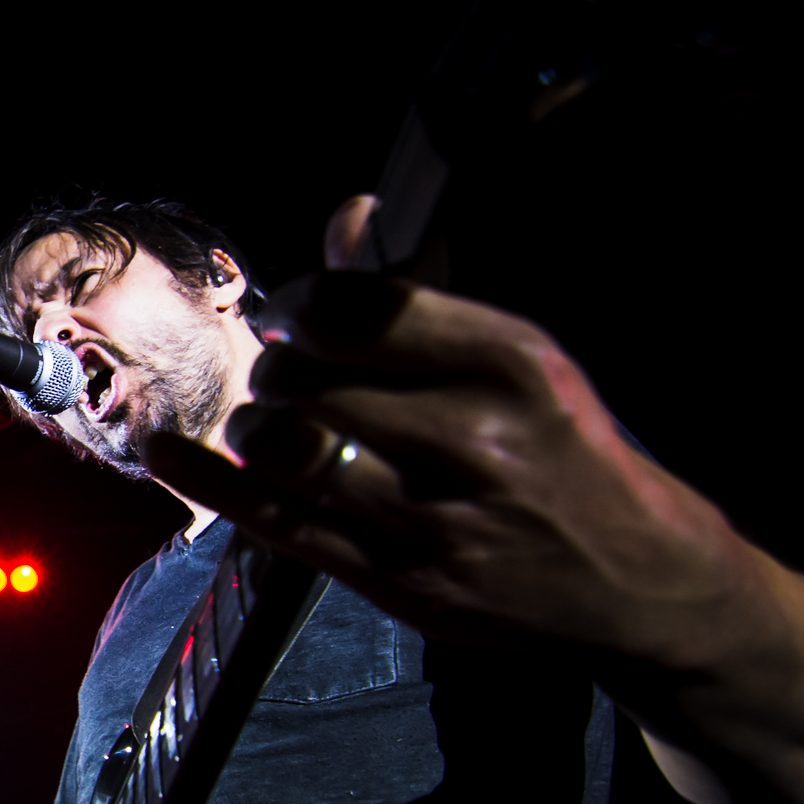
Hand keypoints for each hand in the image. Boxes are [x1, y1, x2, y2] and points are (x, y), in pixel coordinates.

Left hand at [147, 198, 753, 662]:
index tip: (292, 312)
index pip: (359, 308)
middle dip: (277, 371)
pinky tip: (161, 451)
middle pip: (312, 379)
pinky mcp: (402, 585)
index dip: (300, 304)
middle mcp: (476, 438)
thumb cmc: (569, 457)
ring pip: (289, 450)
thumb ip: (422, 298)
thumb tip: (346, 215)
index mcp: (513, 363)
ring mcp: (435, 520)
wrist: (641, 587)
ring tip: (268, 424)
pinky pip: (277, 524)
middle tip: (284, 378)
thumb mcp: (523, 363)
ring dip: (252, 427)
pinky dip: (206, 482)